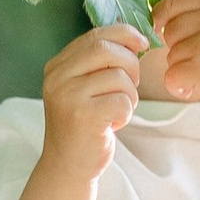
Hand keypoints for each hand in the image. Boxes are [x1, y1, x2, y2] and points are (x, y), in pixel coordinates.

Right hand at [39, 22, 148, 173]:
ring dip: (130, 95)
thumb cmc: (84, 124)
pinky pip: (122, 101)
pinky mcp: (84, 116)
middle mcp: (58, 77)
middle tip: (131, 86)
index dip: (124, 34)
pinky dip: (126, 113)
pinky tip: (113, 123)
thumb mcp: (84, 87)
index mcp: (57, 66)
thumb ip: (100, 62)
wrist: (68, 165)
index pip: (95, 35)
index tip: (142, 42)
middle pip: (107, 50)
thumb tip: (135, 37)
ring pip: (119, 77)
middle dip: (131, 65)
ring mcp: (68, 96)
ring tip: (117, 111)